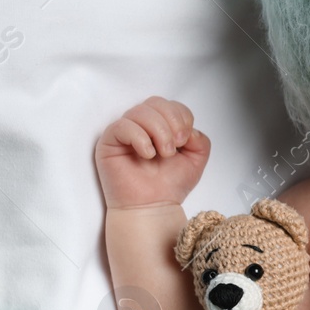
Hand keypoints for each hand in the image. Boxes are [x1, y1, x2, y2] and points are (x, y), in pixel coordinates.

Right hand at [95, 96, 211, 209]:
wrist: (153, 206)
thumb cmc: (169, 184)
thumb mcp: (197, 159)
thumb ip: (200, 140)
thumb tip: (188, 129)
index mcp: (161, 126)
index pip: (171, 105)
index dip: (182, 117)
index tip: (186, 140)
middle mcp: (142, 126)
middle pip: (156, 102)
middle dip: (172, 122)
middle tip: (176, 146)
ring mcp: (124, 133)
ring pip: (140, 111)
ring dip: (158, 131)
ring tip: (163, 153)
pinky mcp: (109, 142)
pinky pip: (121, 126)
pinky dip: (140, 138)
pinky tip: (147, 154)